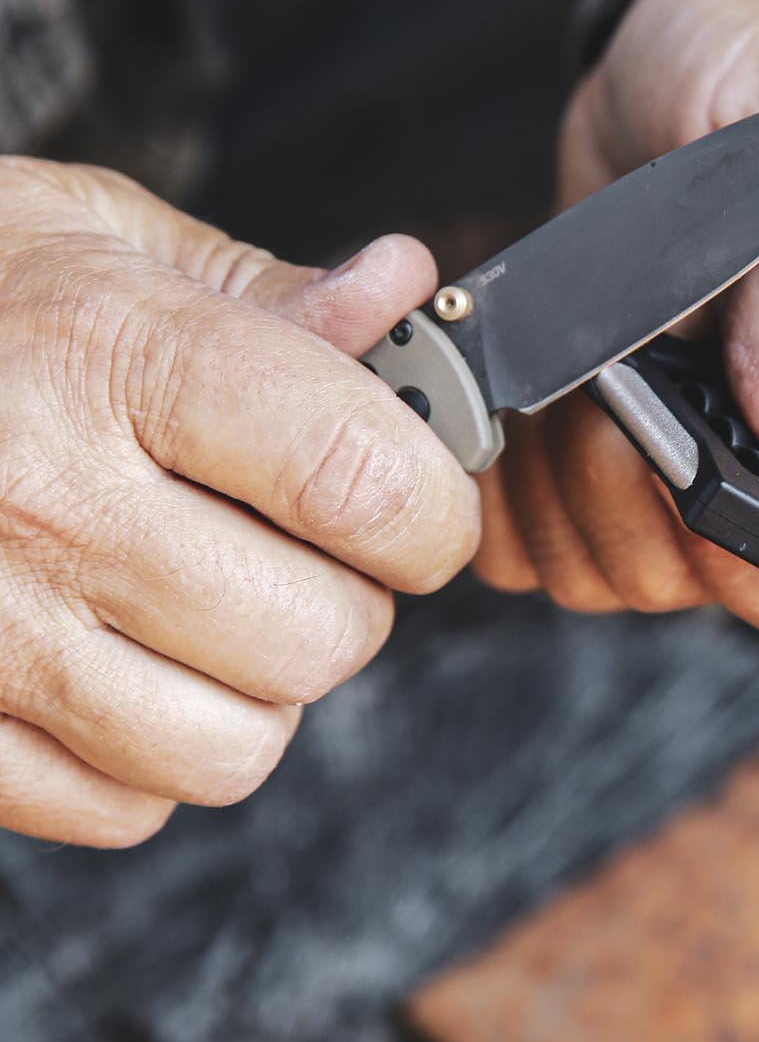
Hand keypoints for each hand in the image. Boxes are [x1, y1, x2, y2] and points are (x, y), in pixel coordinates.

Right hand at [0, 159, 478, 846]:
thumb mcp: (103, 236)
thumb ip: (271, 290)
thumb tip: (400, 294)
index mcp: (108, 353)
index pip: (359, 476)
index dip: (435, 508)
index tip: (428, 505)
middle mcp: (39, 502)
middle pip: (318, 636)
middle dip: (354, 597)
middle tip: (304, 543)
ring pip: (234, 747)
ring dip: (262, 685)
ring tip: (213, 600)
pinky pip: (124, 806)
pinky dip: (157, 751)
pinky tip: (122, 657)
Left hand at [473, 0, 758, 665]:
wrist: (698, 42)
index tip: (725, 502)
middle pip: (725, 596)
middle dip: (646, 513)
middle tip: (617, 394)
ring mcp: (696, 458)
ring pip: (618, 574)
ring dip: (563, 494)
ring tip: (566, 376)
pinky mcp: (605, 442)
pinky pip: (540, 535)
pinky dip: (506, 491)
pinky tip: (515, 398)